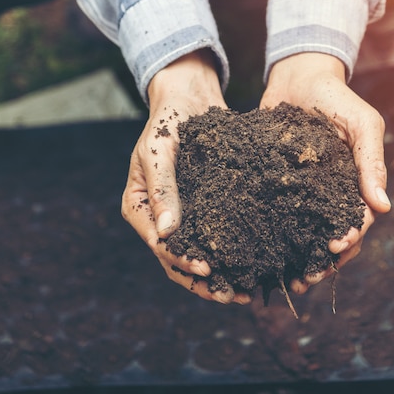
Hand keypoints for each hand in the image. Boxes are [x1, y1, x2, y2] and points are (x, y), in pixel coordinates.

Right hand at [121, 50, 250, 304]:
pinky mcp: (205, 205)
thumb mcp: (157, 152)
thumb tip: (167, 233)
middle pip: (178, 261)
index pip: (160, 245)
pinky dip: (231, 250)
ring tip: (246, 289)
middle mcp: (159, 217)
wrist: (188, 98)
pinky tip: (254, 261)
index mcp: (138, 208)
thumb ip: (162, 190)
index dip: (183, 261)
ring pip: (199, 253)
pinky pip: (217, 234)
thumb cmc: (167, 122)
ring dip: (219, 275)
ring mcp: (183, 213)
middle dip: (204, 282)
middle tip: (233, 295)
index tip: (208, 269)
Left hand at [261, 52, 390, 293]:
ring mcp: (305, 189)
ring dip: (300, 256)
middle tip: (306, 279)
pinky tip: (262, 250)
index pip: (357, 220)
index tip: (332, 250)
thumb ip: (372, 163)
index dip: (348, 239)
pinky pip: (278, 212)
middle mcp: (331, 191)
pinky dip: (275, 233)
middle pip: (332, 235)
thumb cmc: (337, 98)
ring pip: (306, 232)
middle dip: (324, 261)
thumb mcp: (363, 125)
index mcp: (355, 182)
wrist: (299, 75)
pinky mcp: (278, 181)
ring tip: (287, 277)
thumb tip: (383, 208)